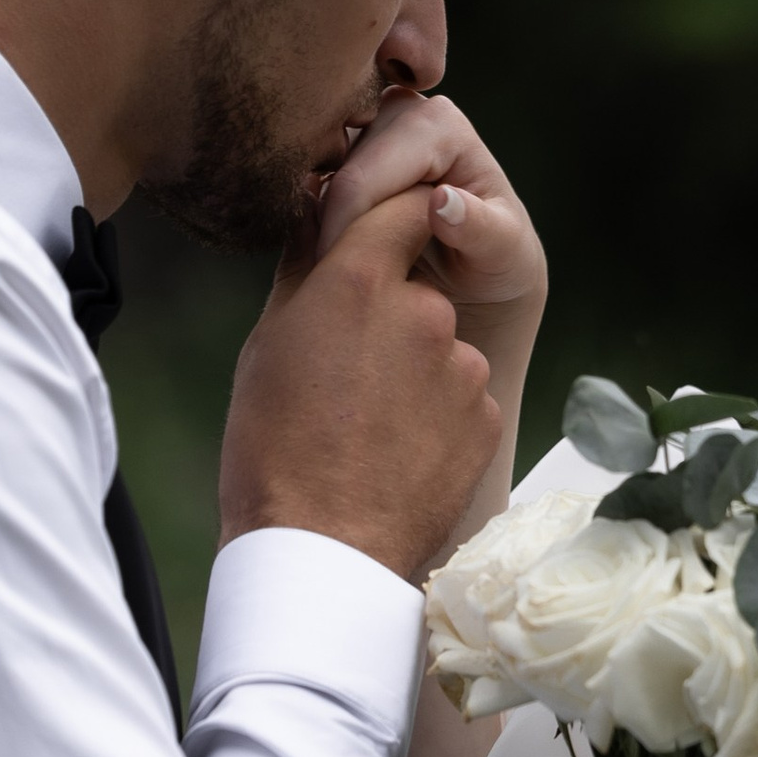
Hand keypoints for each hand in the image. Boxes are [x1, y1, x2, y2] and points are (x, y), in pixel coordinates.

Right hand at [220, 183, 499, 579]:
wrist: (322, 550)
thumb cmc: (272, 446)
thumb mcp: (268, 344)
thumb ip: (305, 268)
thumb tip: (317, 209)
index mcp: (361, 280)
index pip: (401, 207)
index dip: (390, 222)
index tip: (377, 243)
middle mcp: (425, 311)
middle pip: (420, 287)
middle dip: (392, 314)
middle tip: (347, 370)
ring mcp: (463, 367)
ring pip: (441, 347)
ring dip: (415, 369)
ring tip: (368, 423)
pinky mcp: (488, 417)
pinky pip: (463, 398)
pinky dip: (437, 415)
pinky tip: (397, 451)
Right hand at [311, 89, 545, 331]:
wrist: (482, 269)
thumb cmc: (499, 260)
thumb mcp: (505, 254)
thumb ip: (482, 230)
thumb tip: (441, 201)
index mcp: (439, 123)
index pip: (363, 178)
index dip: (343, 233)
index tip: (342, 285)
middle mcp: (401, 111)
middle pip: (334, 173)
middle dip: (329, 231)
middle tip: (336, 285)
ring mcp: (371, 128)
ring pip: (317, 180)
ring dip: (319, 229)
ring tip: (339, 275)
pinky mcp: (348, 151)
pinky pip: (309, 187)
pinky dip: (314, 225)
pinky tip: (334, 261)